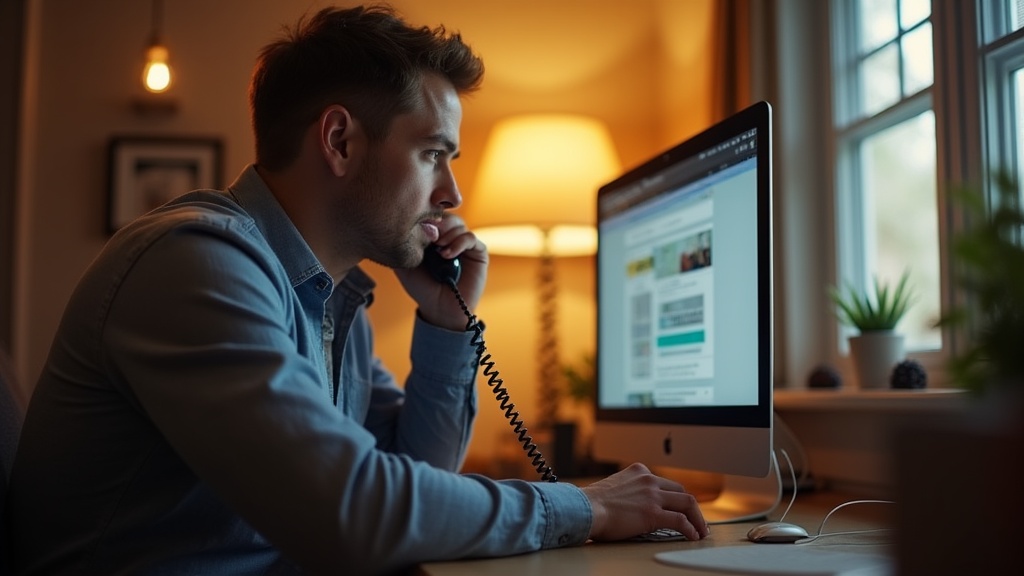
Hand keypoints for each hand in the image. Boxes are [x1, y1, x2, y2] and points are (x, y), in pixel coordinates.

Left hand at [394, 214, 487, 330]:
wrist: (439, 309)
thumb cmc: (422, 287)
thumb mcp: (405, 263)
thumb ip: (402, 244)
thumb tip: (401, 223)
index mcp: (435, 237)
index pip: (433, 215)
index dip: (426, 216)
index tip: (417, 224)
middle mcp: (451, 238)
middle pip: (447, 215)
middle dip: (437, 222)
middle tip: (429, 235)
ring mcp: (465, 245)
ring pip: (459, 224)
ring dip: (447, 233)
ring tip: (437, 249)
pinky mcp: (478, 253)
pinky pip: (471, 238)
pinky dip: (458, 243)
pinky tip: (446, 255)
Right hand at [580, 463, 710, 541]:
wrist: (585, 508)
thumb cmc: (592, 503)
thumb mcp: (613, 486)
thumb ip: (629, 490)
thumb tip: (634, 505)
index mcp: (639, 471)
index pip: (665, 483)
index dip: (675, 497)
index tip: (680, 506)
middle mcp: (649, 479)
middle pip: (681, 491)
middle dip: (690, 506)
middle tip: (695, 519)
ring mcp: (653, 496)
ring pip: (688, 502)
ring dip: (697, 518)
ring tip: (700, 530)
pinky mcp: (653, 513)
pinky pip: (680, 521)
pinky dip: (690, 529)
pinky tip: (692, 536)